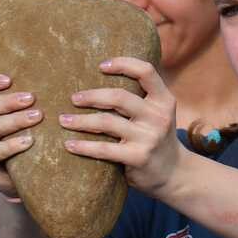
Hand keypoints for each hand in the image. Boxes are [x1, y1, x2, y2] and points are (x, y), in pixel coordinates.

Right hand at [0, 72, 43, 197]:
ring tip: (37, 116)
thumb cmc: (23, 135)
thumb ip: (21, 97)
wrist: (21, 173)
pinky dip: (12, 145)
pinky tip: (29, 141)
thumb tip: (46, 74)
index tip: (9, 80)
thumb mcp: (18, 114)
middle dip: (9, 102)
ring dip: (15, 120)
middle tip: (32, 98)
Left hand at [58, 57, 181, 196]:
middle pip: (119, 97)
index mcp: (164, 100)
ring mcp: (149, 137)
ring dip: (80, 121)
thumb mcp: (158, 114)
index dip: (123, 64)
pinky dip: (83, 146)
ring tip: (63, 121)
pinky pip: (104, 149)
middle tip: (73, 99)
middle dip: (91, 96)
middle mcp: (158, 116)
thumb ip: (141, 98)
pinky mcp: (138, 157)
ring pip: (107, 122)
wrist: (174, 174)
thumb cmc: (156, 138)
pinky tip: (69, 144)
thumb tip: (102, 74)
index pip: (146, 72)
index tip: (100, 66)